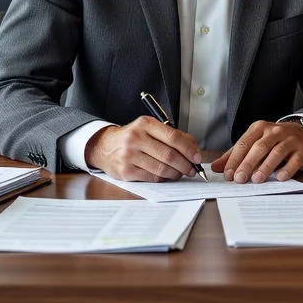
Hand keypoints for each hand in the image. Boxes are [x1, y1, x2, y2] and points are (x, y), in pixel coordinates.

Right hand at [84, 117, 201, 181]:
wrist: (104, 146)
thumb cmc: (132, 137)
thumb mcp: (149, 128)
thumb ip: (171, 135)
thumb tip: (193, 148)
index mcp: (145, 124)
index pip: (173, 137)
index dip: (189, 149)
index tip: (197, 157)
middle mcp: (135, 138)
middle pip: (169, 155)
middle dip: (185, 165)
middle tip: (192, 169)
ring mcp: (129, 155)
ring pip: (162, 169)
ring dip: (176, 173)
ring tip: (181, 173)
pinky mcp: (126, 171)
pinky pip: (152, 177)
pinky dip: (164, 178)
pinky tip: (167, 175)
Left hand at [212, 120, 302, 183]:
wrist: (301, 133)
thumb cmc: (272, 141)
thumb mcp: (253, 142)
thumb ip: (234, 155)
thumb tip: (215, 167)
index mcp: (259, 128)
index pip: (244, 143)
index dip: (234, 159)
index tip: (228, 175)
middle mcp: (274, 131)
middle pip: (259, 148)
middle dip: (248, 164)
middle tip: (239, 179)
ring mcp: (289, 140)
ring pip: (276, 152)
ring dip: (266, 166)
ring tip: (257, 179)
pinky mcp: (301, 151)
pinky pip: (294, 160)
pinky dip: (287, 169)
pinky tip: (279, 178)